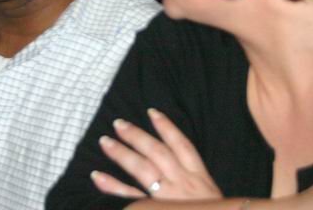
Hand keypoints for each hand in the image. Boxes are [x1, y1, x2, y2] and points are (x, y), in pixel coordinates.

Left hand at [90, 108, 221, 199]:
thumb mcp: (215, 199)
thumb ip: (199, 185)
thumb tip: (182, 170)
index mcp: (200, 178)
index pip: (183, 146)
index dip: (167, 127)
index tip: (152, 112)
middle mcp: (183, 183)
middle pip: (158, 152)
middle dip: (138, 136)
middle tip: (119, 123)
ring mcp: (168, 197)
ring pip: (143, 169)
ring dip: (122, 153)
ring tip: (105, 141)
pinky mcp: (155, 209)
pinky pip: (131, 196)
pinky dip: (112, 186)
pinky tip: (97, 176)